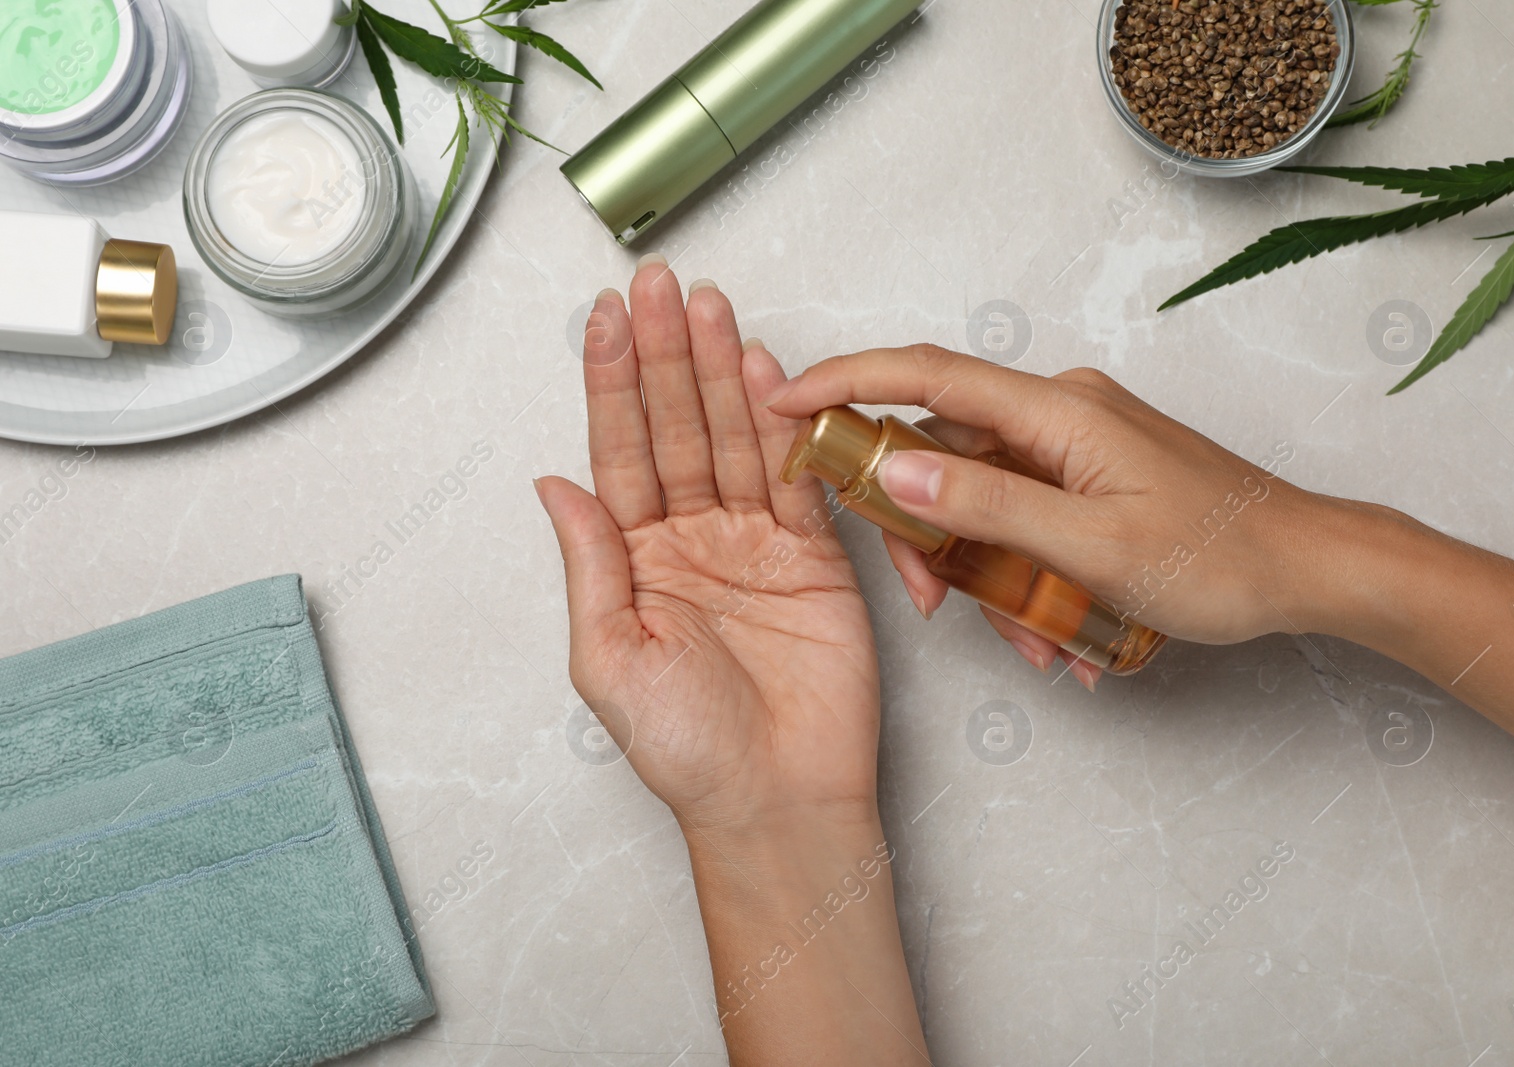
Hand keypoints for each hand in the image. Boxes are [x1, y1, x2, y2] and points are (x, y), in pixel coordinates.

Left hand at [536, 262, 881, 832]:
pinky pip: (796, 479)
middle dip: (667, 356)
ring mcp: (755, 543)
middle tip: (662, 286)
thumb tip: (554, 482)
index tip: (607, 318)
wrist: (775, 799)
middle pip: (676, 428)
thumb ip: (592, 563)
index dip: (612, 382)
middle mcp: (692, 540)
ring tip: (711, 307)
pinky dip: (784, 426)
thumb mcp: (611, 658)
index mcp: (635, 560)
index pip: (619, 451)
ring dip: (721, 373)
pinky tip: (766, 373)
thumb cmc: (685, 749)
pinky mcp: (814, 558)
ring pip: (733, 439)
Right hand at [764, 345, 1338, 668]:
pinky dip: (1027, 577)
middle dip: (928, 533)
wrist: (1310, 568)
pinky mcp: (1092, 481)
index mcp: (1054, 411)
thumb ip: (987, 505)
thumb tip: (894, 468)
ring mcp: (1076, 448)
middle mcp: (1058, 416)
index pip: (924, 378)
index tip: (783, 402)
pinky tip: (1061, 637)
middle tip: (932, 601)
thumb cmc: (1220, 554)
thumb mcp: (1092, 543)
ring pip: (986, 501)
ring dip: (989, 576)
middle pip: (945, 453)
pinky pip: (1028, 521)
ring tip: (1032, 643)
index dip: (845, 383)